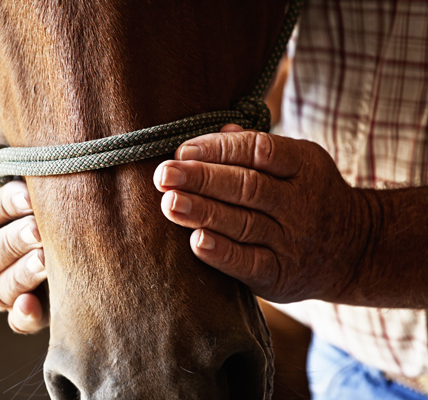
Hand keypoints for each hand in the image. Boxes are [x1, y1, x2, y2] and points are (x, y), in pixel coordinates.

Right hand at [0, 109, 47, 332]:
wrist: (56, 234)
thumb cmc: (21, 201)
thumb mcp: (0, 179)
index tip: (27, 194)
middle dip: (12, 240)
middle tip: (40, 229)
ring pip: (0, 288)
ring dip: (21, 274)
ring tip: (46, 259)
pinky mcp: (23, 311)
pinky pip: (16, 320)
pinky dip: (22, 316)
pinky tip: (32, 308)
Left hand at [154, 124, 369, 303]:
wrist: (354, 250)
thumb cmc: (309, 197)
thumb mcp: (298, 164)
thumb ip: (258, 148)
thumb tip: (220, 130)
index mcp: (304, 165)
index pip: (259, 150)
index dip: (218, 148)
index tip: (183, 150)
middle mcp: (301, 203)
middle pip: (248, 187)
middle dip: (202, 179)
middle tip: (164, 175)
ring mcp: (292, 241)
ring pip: (245, 224)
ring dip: (204, 212)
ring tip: (170, 203)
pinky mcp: (281, 275)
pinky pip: (250, 263)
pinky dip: (222, 253)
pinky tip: (196, 241)